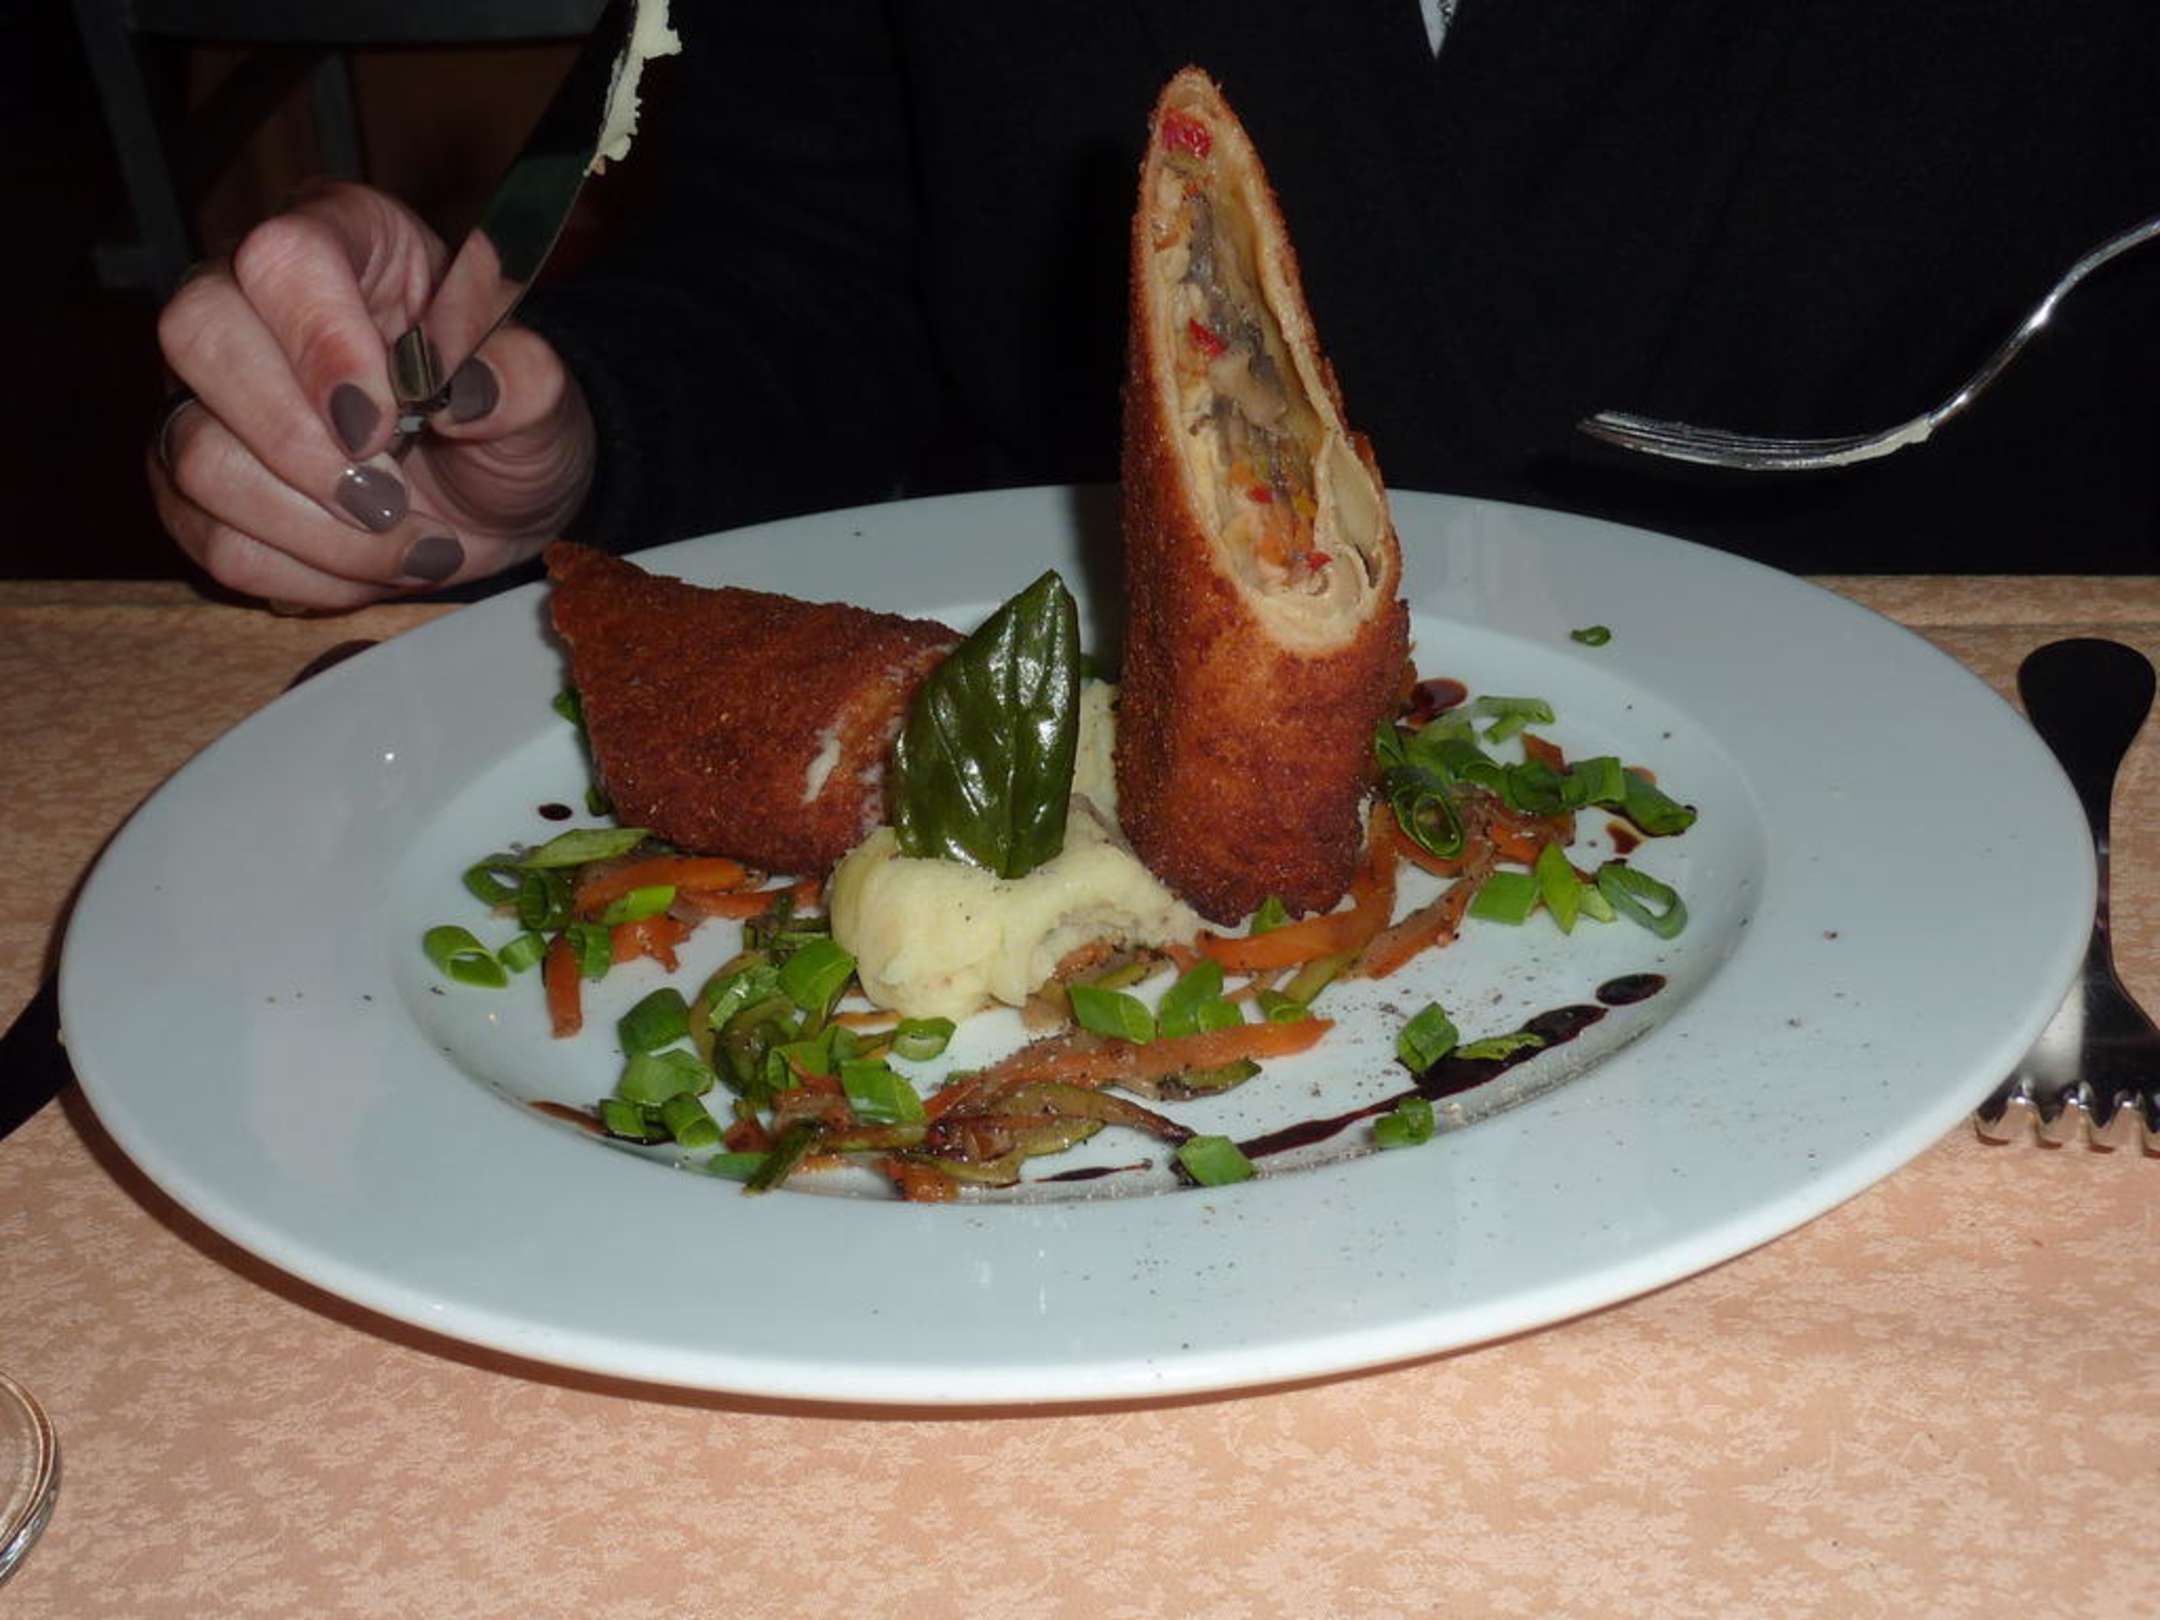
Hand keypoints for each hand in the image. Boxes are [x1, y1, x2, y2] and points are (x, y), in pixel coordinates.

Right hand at [151, 181, 597, 608]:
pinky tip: (372, 563)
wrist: (501, 498)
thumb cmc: (511, 420)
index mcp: (347, 240)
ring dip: (318, 531)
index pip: (282, 255)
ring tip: (412, 544)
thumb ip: (524, 378)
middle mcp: (250, 301)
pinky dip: (306, 573)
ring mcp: (211, 395)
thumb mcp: (547, 396)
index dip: (322, 341)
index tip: (383, 422)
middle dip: (301, 448)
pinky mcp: (201, 486)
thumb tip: (471, 392)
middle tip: (393, 499)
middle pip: (197, 338)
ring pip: (197, 458)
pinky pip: (214, 540)